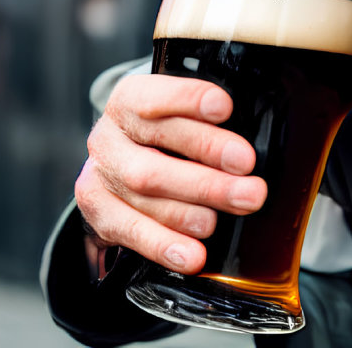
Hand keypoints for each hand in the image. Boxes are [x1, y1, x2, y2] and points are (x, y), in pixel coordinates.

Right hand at [74, 73, 267, 274]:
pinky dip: (164, 244)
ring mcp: (100, 175)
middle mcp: (110, 136)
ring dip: (192, 207)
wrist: (120, 168)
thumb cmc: (167, 138)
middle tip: (247, 171)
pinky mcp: (98, 213)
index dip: (189, 100)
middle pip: (157, 146)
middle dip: (208, 157)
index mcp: (131, 100)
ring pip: (145, 190)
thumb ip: (209, 122)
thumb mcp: (184, 117)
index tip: (225, 108)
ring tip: (230, 211)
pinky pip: (130, 231)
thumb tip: (252, 141)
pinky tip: (193, 254)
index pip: (155, 96)